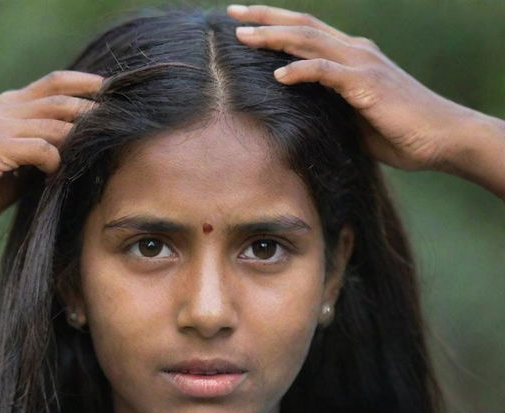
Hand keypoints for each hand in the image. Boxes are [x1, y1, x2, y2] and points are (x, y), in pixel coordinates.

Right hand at [0, 70, 103, 237]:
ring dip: (81, 139)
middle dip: (96, 111)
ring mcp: (0, 125)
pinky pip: (43, 148)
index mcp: (9, 107)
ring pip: (57, 121)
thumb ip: (37, 157)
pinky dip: (56, 160)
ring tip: (97, 155)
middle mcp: (6, 109)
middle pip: (63, 97)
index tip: (116, 99)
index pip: (56, 84)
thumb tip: (73, 160)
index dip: (89, 86)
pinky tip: (54, 175)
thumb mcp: (11, 168)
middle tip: (121, 127)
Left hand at [227, 4, 474, 171]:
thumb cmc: (398, 131)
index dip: (275, 25)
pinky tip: (278, 75)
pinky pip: (327, 72)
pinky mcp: (367, 84)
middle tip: (232, 14)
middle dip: (265, 19)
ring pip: (310, 40)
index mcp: (351, 56)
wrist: (440, 137)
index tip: (245, 23)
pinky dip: (301, 70)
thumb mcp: (353, 117)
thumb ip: (329, 107)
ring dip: (274, 37)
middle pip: (302, 26)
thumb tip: (300, 115)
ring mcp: (361, 64)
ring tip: (243, 37)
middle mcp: (355, 51)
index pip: (306, 33)